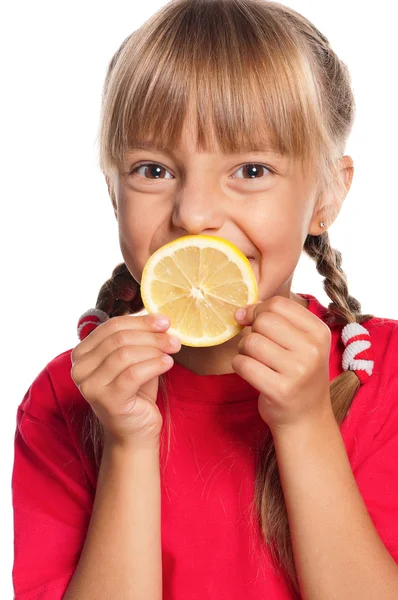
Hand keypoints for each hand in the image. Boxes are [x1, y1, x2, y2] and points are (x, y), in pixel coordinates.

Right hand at [70, 313, 180, 445]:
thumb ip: (139, 339)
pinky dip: (154, 364)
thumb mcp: (135, 359)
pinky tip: (168, 364)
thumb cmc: (136, 393)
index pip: (111, 326)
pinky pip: (133, 373)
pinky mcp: (106, 400)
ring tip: (173, 350)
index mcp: (82, 353)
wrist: (136, 432)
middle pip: (118, 338)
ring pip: (125, 354)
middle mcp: (80, 369)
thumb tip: (160, 318)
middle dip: (150, 335)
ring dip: (155, 348)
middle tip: (174, 337)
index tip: (165, 321)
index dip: (140, 321)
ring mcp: (90, 386)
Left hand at [232, 295, 332, 433]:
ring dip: (244, 350)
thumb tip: (240, 311)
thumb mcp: (299, 343)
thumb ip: (274, 321)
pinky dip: (239, 365)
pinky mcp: (280, 390)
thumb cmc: (297, 374)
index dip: (258, 309)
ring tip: (255, 360)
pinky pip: (243, 364)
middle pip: (263, 321)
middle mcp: (312, 349)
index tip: (252, 321)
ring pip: (251, 342)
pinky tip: (251, 373)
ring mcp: (298, 371)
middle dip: (251, 331)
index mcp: (318, 332)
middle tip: (256, 346)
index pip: (278, 304)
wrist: (306, 418)